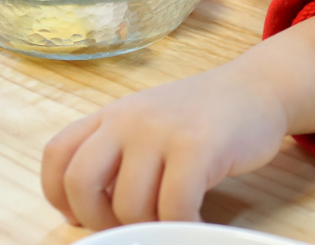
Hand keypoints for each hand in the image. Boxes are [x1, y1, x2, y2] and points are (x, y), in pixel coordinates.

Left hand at [42, 64, 288, 229]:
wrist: (257, 88)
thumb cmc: (202, 117)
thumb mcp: (149, 123)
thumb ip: (120, 154)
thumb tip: (93, 212)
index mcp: (111, 115)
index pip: (57, 155)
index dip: (58, 196)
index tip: (80, 217)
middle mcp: (128, 119)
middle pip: (80, 181)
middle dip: (96, 219)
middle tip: (126, 228)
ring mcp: (161, 130)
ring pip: (129, 204)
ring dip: (148, 227)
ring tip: (170, 221)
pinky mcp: (198, 147)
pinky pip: (174, 207)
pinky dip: (182, 226)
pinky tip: (196, 222)